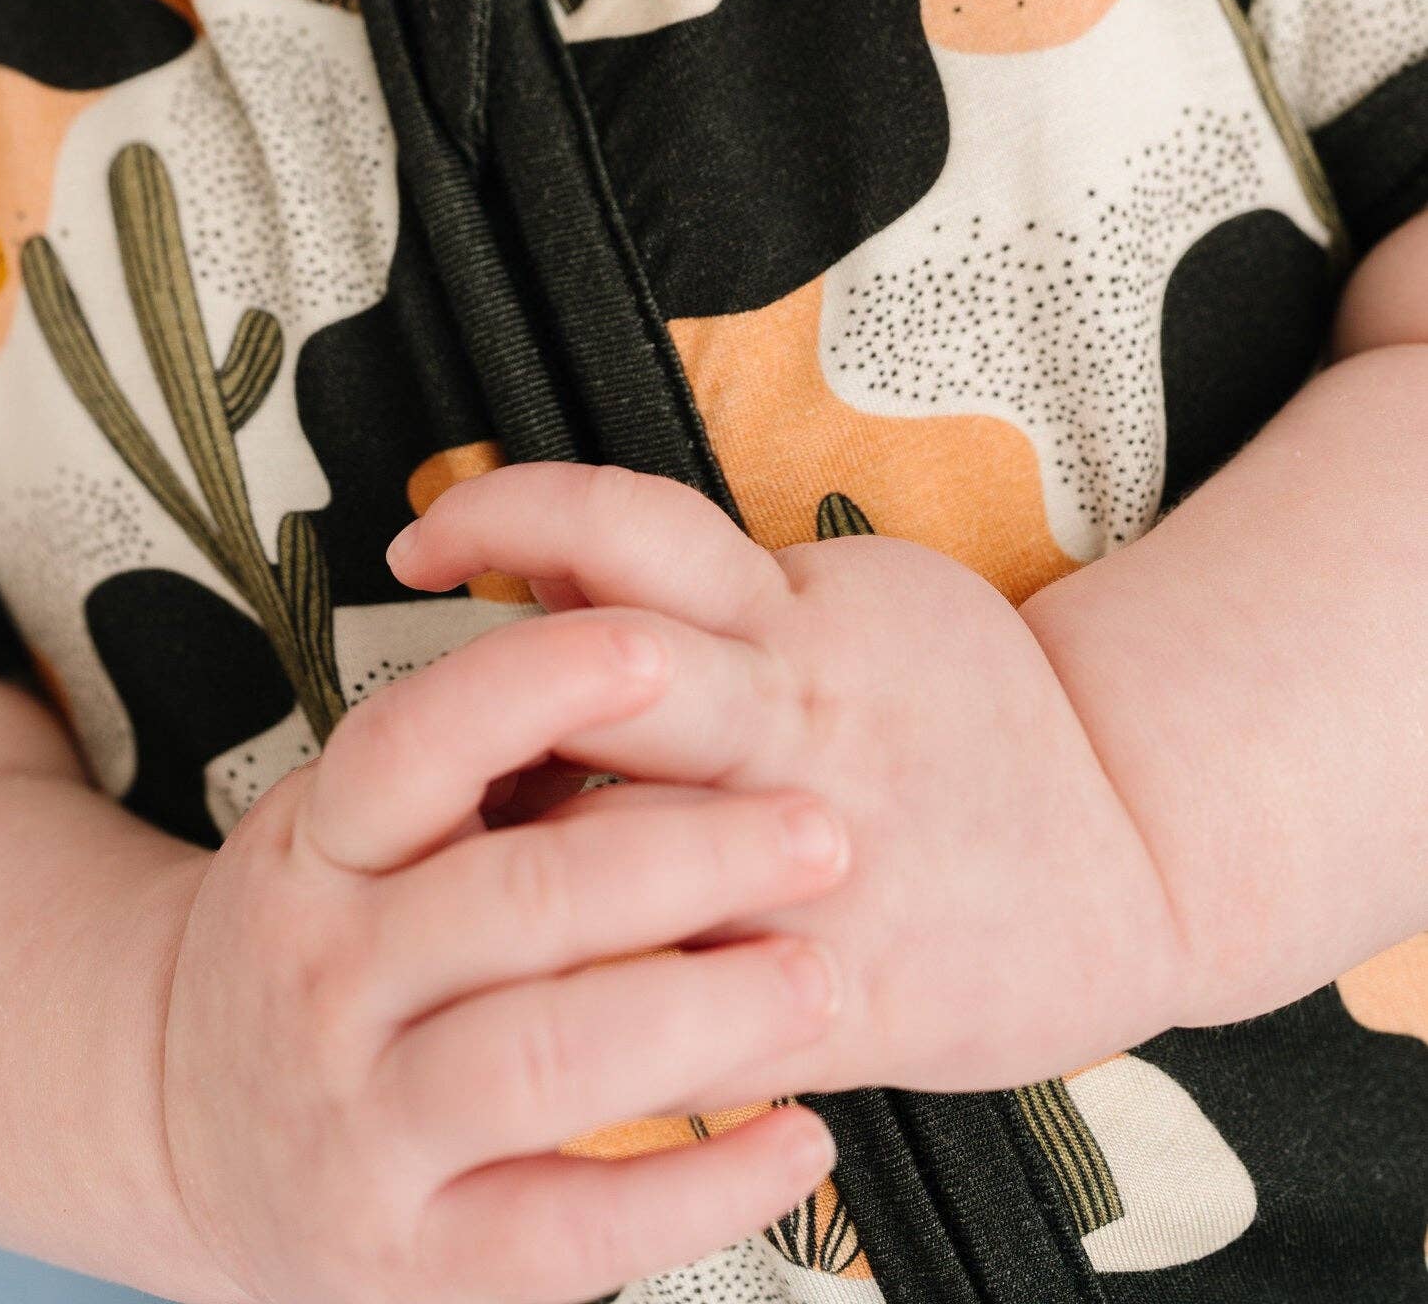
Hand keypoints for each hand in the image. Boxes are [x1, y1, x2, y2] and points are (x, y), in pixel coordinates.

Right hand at [160, 600, 844, 1303]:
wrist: (183, 1132)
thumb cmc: (323, 949)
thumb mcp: (347, 831)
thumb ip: (470, 761)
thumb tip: (638, 640)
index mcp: (313, 851)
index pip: (410, 745)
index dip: (534, 685)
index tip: (664, 647)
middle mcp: (323, 982)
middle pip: (515, 901)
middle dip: (686, 858)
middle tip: (819, 831)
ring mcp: (362, 1129)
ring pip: (546, 1062)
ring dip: (704, 1015)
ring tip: (817, 977)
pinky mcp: (415, 1263)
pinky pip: (575, 1234)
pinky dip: (702, 1188)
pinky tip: (796, 1138)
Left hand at [388, 461, 1193, 1094]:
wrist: (1141, 838)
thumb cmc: (966, 710)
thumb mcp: (847, 598)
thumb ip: (702, 585)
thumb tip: (546, 554)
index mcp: (792, 616)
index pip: (622, 530)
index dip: (504, 517)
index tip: (416, 543)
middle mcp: (790, 722)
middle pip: (599, 678)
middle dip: (482, 710)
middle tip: (400, 753)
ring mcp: (814, 858)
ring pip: (623, 841)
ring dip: (519, 868)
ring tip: (448, 888)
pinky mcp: (845, 990)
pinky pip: (693, 1012)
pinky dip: (607, 1018)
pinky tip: (541, 1024)